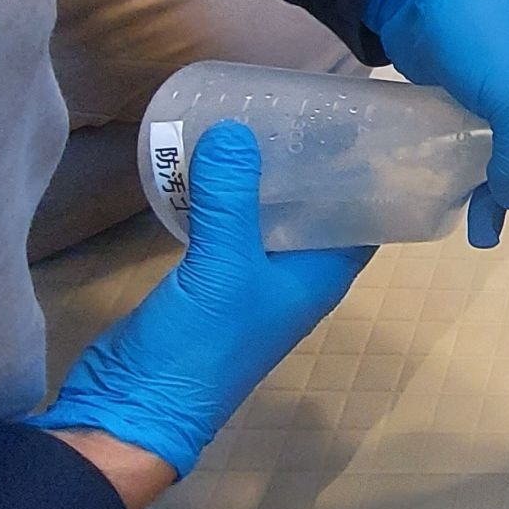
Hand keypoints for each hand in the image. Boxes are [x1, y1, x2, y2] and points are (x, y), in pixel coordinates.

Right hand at [29, 123, 371, 477]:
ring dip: (267, 177)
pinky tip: (211, 159)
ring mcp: (252, 279)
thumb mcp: (222, 265)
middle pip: (319, 211)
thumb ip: (230, 196)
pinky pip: (229, 226)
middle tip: (304, 103)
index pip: (367, 218)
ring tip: (259, 117)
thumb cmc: (202, 344)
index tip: (366, 122)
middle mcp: (295, 276)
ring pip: (272, 216)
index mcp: (322, 276)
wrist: (136, 404)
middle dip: (315, 164)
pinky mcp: (209, 279)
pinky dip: (226, 196)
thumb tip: (235, 127)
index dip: (372, 175)